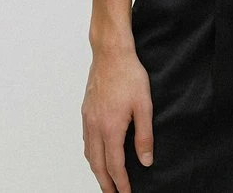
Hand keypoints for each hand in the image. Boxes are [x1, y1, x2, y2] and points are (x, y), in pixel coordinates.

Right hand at [81, 47, 153, 191]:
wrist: (111, 53)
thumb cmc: (129, 75)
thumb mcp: (144, 105)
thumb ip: (144, 135)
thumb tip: (146, 160)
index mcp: (110, 128)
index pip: (114, 164)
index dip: (120, 182)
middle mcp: (95, 126)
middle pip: (97, 164)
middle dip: (105, 182)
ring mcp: (88, 118)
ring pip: (89, 153)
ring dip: (96, 169)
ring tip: (105, 179)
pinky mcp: (86, 110)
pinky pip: (86, 139)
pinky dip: (91, 153)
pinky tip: (97, 152)